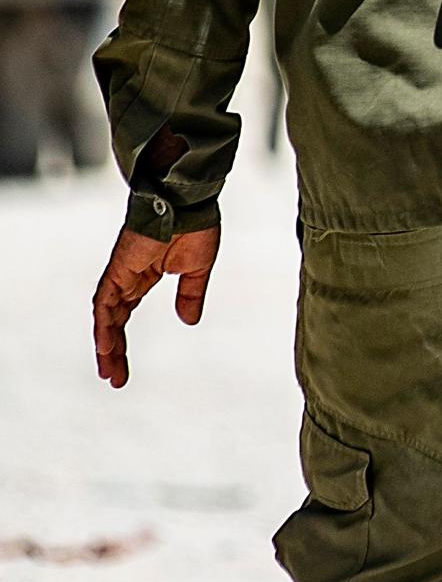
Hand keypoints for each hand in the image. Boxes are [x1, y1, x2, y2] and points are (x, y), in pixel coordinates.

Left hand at [92, 225, 218, 387]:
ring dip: (106, 345)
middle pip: (112, 322)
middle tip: (114, 379)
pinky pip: (105, 301)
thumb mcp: (196, 270)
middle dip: (112, 353)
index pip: (124, 316)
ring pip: (106, 317)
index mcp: (143, 278)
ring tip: (110, 372)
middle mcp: (127, 279)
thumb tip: (188, 322)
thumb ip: (190, 295)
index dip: (122, 344)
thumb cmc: (195, 226)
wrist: (188, 201)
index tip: (123, 370)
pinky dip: (104, 324)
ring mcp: (121, 274)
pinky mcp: (119, 269)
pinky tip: (106, 345)